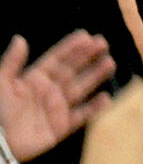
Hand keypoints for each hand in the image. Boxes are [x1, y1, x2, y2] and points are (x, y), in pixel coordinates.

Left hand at [0, 32, 114, 161]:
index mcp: (34, 80)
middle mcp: (48, 92)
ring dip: (95, 76)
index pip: (57, 59)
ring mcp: (55, 109)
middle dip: (88, 56)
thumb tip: (19, 39)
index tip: (86, 36)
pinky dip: (94, 108)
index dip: (71, 48)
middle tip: (103, 43)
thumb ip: (12, 62)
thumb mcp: (1, 84)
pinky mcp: (60, 127)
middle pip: (72, 70)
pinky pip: (81, 116)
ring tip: (109, 63)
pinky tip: (106, 98)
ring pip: (80, 89)